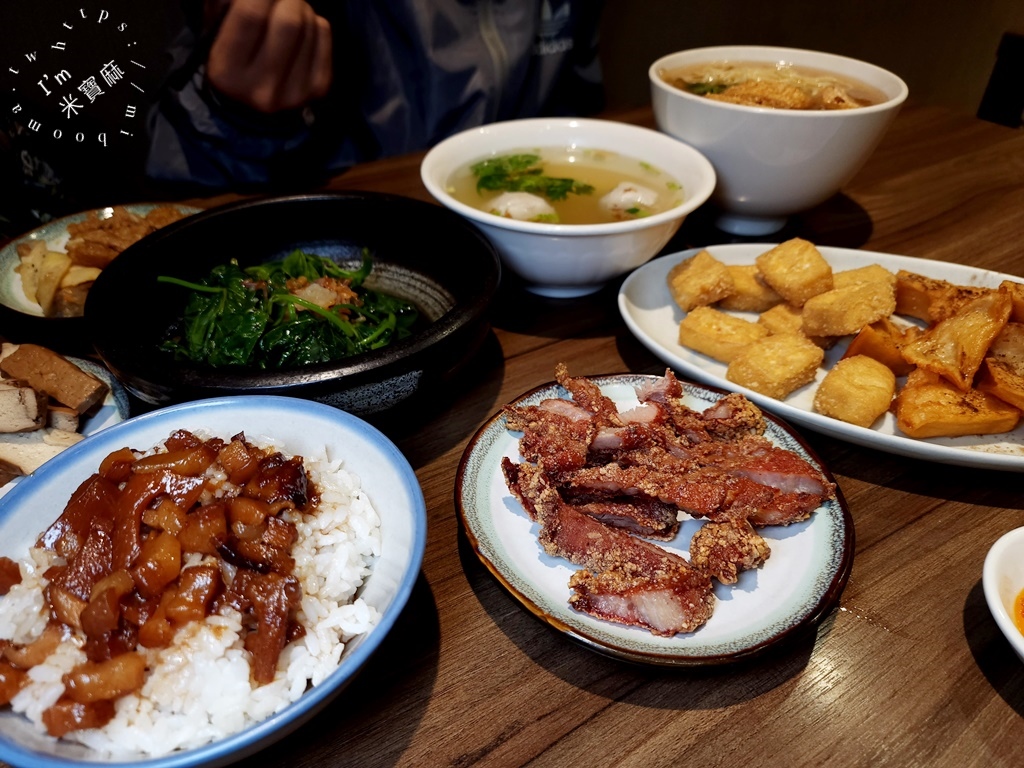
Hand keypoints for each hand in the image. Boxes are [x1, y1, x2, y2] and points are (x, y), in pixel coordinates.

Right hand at [205, 0, 331, 113]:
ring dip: (299, 7)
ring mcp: (295, 92)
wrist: (254, 108)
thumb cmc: (233, 60)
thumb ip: (231, 6)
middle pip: (288, 21)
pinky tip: (301, 28)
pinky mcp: (318, 88)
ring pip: (308, 25)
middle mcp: (262, 90)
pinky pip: (323, 33)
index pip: (251, 15)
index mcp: (228, 74)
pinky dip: (313, 21)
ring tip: (287, 10)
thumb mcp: (217, 35)